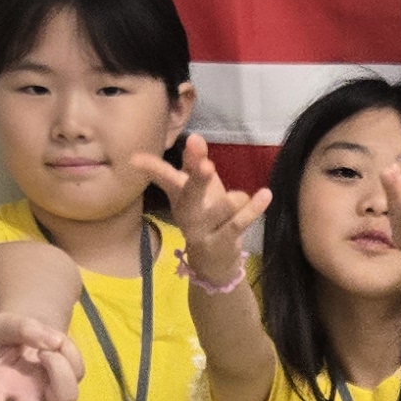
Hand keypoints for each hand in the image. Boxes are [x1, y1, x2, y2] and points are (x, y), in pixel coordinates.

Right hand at [0, 307, 84, 400]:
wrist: (29, 329)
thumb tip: (51, 344)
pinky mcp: (68, 384)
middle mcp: (22, 396)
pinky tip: (55, 346)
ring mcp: (47, 393)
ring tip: (46, 348)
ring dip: (59, 364)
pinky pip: (77, 369)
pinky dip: (68, 349)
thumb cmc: (7, 335)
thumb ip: (23, 328)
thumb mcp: (2, 323)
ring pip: (66, 394)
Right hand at [140, 135, 271, 289]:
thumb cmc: (205, 215)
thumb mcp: (199, 188)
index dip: (151, 168)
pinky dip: (253, 211)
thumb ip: (196, 162)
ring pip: (216, 214)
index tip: (135, 159)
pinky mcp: (222, 242)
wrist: (212, 263)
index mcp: (179, 195)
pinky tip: (265, 194)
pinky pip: (237, 225)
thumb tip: (195, 137)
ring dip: (228, 204)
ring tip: (240, 195)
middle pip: (189, 195)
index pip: (164, 178)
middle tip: (207, 165)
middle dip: (197, 180)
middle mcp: (187, 213)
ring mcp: (203, 230)